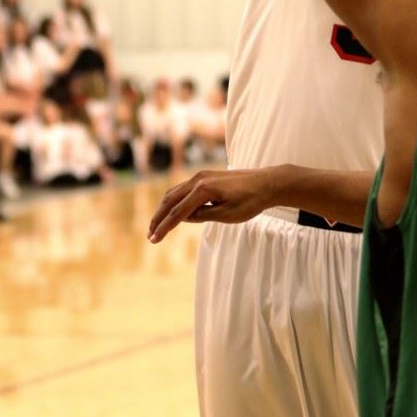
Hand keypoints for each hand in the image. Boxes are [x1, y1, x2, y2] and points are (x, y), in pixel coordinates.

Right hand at [147, 167, 278, 242]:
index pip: (178, 213)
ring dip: (165, 208)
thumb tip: (185, 217)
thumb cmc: (250, 201)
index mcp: (203, 189)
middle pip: (170, 200)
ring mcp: (202, 175)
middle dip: (159, 218)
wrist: (267, 182)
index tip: (153, 240)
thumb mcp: (227, 215)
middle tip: (150, 235)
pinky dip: (175, 201)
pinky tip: (174, 212)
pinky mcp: (206, 176)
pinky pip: (184, 189)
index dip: (164, 228)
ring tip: (157, 225)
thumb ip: (203, 216)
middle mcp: (199, 179)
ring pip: (175, 192)